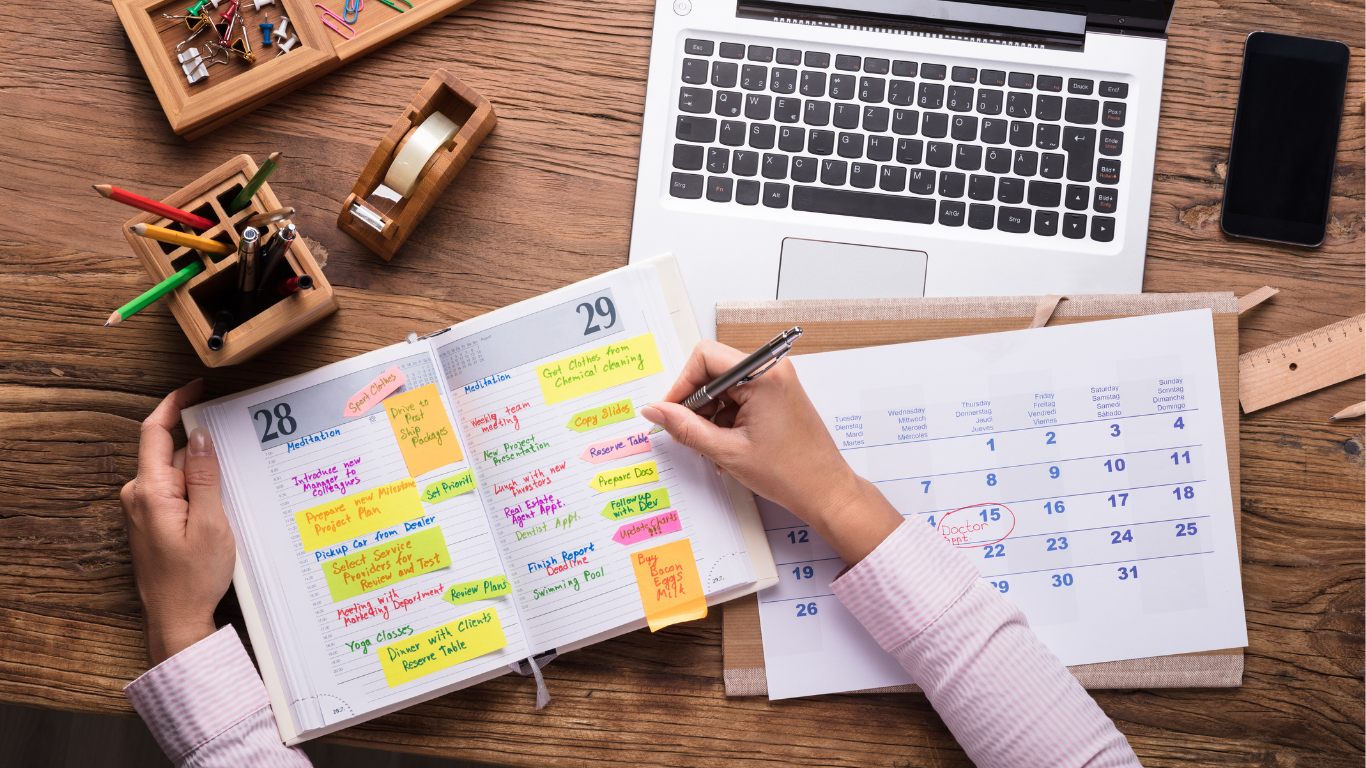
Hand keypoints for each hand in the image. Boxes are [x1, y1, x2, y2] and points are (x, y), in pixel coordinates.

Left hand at [120, 380, 236, 666]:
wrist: (177, 619)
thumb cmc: (194, 578)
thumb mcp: (211, 522)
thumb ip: (203, 476)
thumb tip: (199, 437)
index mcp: (150, 491)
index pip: (154, 431)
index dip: (174, 404)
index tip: (195, 387)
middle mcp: (139, 496)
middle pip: (169, 451)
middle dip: (201, 446)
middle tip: (237, 446)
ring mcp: (143, 510)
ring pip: (175, 473)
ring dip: (202, 473)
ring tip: (232, 489)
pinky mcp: (151, 522)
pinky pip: (175, 492)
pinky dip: (197, 489)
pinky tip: (220, 506)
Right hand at [641, 341, 902, 564]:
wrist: (826, 491)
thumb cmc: (789, 473)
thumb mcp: (727, 451)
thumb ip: (685, 428)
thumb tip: (655, 410)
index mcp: (763, 375)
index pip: (705, 357)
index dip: (682, 384)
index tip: (672, 412)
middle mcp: (772, 370)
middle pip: (713, 370)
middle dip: (696, 402)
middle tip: (689, 434)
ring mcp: (777, 382)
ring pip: (724, 386)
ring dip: (710, 414)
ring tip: (713, 447)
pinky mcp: (778, 395)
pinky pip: (739, 397)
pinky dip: (726, 419)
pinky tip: (725, 446)